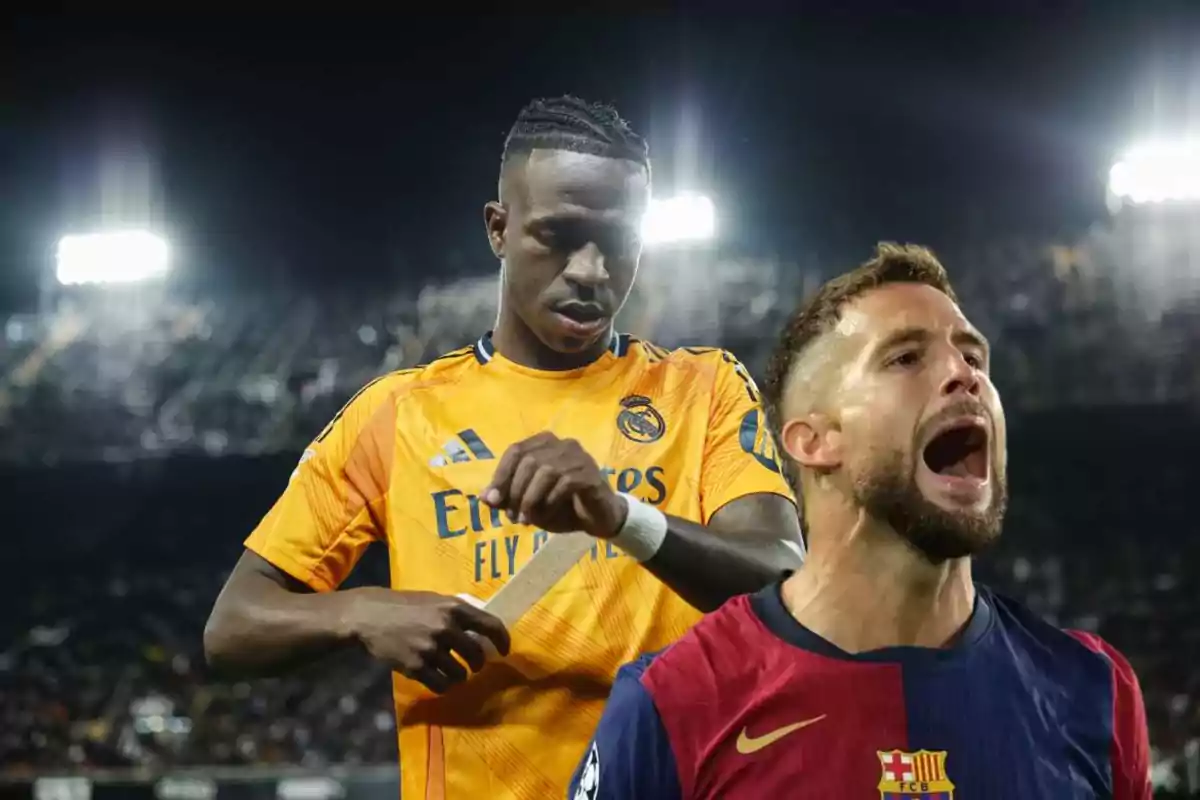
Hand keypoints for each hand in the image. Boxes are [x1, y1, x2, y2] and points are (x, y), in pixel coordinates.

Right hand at [341, 588, 509, 693]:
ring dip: (460, 676)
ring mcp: (431, 648)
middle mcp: (446, 627)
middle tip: (474, 665)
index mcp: (454, 607)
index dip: (502, 640)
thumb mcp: (435, 599)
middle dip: (478, 663)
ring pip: (460, 674)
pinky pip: (441, 685)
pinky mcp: (416, 666)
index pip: (491, 625)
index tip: (504, 650)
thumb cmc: (404, 605)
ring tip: (453, 672)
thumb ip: (457, 611)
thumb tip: (482, 626)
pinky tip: (440, 680)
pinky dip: (444, 686)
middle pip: (477, 655)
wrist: (369, 616)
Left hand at [482, 432, 627, 537]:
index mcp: (545, 443)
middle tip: (513, 517)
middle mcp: (562, 444)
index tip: (492, 500)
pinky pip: (564, 483)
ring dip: (531, 499)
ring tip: (527, 520)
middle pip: (528, 461)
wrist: (599, 518)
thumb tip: (484, 497)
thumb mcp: (530, 504)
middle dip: (515, 492)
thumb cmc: (562, 507)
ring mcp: (578, 457)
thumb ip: (508, 498)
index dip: (501, 475)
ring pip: (545, 471)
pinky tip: (547, 516)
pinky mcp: (590, 473)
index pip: (515, 451)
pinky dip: (550, 502)